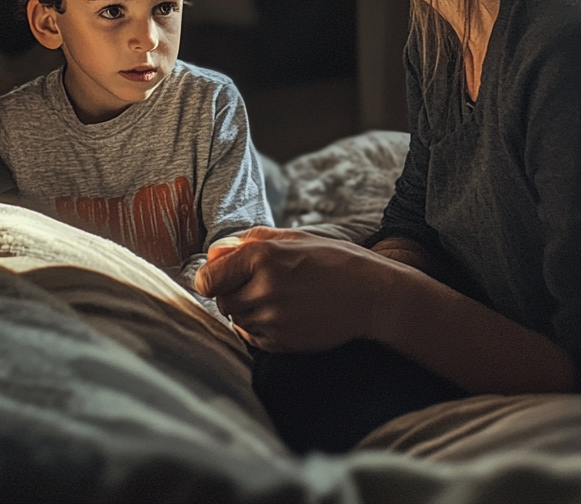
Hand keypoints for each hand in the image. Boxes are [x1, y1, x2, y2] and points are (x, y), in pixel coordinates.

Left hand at [194, 226, 408, 352]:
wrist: (372, 295)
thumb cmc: (332, 260)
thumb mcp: (291, 238)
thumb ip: (248, 241)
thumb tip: (214, 253)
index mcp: (261, 256)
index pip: (208, 278)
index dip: (210, 278)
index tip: (218, 277)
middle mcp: (263, 288)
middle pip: (221, 300)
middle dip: (231, 292)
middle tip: (257, 283)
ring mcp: (273, 318)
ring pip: (236, 320)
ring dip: (246, 310)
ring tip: (276, 297)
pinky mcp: (283, 342)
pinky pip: (252, 338)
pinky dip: (258, 329)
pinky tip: (283, 314)